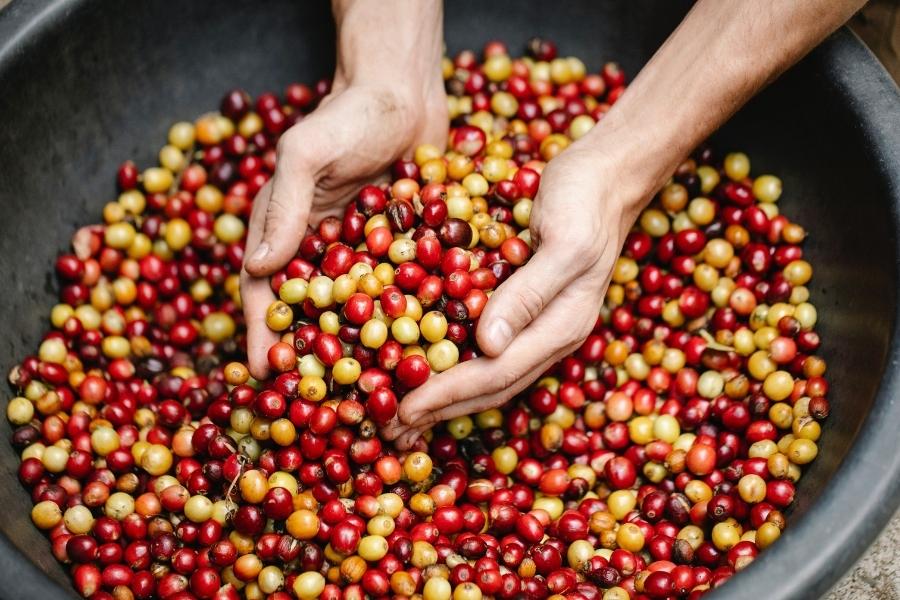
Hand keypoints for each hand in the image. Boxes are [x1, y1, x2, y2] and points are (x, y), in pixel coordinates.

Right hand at [241, 79, 446, 378]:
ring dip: (368, 353)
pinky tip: (430, 354)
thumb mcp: (309, 151)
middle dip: (318, 359)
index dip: (264, 334)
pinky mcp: (407, 252)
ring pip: (364, 314)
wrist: (407, 91)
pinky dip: (415, 322)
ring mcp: (367, 256)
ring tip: (381, 393)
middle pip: (316, 315)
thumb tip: (259, 266)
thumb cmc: (350, 113)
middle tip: (325, 402)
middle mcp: (324, 252)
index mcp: (287, 233)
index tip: (268, 374)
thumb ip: (285, 204)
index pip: (268, 292)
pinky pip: (407, 293)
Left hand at [384, 143, 648, 448]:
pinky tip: (430, 362)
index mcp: (563, 327)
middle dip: (442, 410)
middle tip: (392, 428)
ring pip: (490, 373)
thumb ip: (528, 294)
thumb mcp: (564, 243)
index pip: (497, 374)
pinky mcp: (527, 305)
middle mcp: (552, 334)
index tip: (403, 408)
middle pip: (493, 387)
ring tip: (406, 410)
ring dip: (447, 395)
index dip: (448, 394)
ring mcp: (541, 323)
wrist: (609, 173)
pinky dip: (456, 362)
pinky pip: (488, 346)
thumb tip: (488, 346)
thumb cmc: (588, 200)